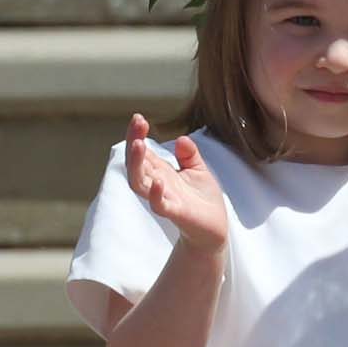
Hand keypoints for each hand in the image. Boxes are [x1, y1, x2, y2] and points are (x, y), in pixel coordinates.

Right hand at [124, 113, 227, 255]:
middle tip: (137, 123)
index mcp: (161, 172)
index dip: (138, 135)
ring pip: (139, 183)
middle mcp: (157, 184)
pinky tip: (158, 181)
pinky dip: (155, 194)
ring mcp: (163, 199)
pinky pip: (159, 205)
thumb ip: (189, 155)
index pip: (143, 152)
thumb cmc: (202, 200)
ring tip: (138, 145)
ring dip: (137, 164)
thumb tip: (181, 138)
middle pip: (136, 164)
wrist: (214, 229)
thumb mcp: (198, 170)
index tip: (138, 117)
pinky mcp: (174, 213)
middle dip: (134, 143)